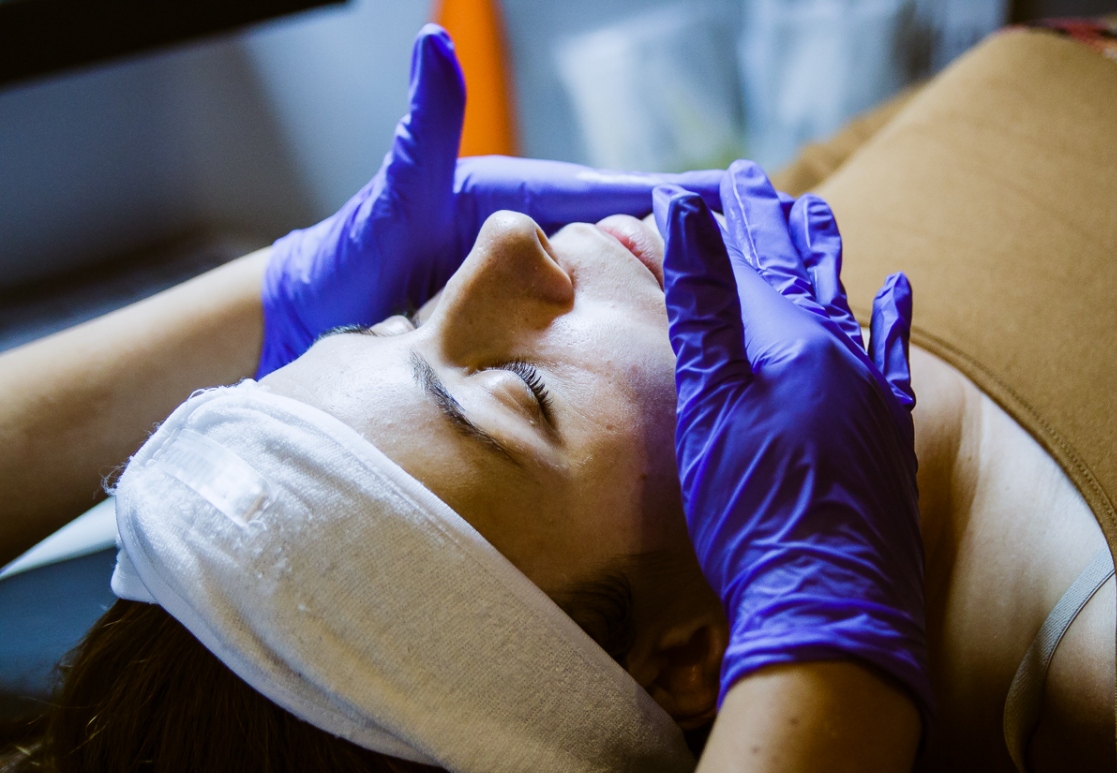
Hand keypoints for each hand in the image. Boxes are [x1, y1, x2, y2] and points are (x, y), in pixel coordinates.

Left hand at [258, 24, 726, 375]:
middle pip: (634, 242)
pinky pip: (589, 328)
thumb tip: (437, 41)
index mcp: (524, 200)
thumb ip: (427, 127)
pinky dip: (631, 333)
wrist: (318, 314)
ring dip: (672, 297)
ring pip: (619, 289)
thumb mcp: (395, 192)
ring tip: (738, 316)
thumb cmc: (350, 253)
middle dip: (696, 249)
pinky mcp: (525, 327)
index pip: (619, 195)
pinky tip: (666, 355)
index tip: (744, 199)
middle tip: (766, 266)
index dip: (680, 199)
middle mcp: (539, 239)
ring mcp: (535, 287)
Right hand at [653, 161, 930, 721]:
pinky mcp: (889, 434)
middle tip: (763, 184)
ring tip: (817, 216)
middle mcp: (845, 356)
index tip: (724, 176)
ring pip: (847, 305)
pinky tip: (899, 292)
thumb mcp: (709, 403)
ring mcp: (873, 394)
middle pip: (805, 272)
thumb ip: (702, 305)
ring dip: (827, 260)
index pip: (761, 258)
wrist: (828, 604)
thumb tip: (686, 211)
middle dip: (778, 225)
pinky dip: (892, 320)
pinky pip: (893, 357)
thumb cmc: (753, 508)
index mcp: (795, 342)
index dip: (739, 216)